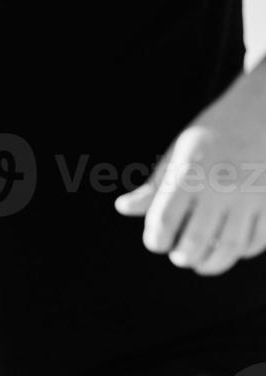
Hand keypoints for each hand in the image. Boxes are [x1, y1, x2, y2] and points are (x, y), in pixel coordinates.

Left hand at [115, 107, 265, 274]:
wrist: (262, 112)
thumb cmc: (213, 134)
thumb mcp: (179, 153)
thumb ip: (155, 186)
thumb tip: (123, 208)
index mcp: (189, 174)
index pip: (164, 219)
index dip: (156, 239)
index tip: (156, 243)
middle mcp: (219, 188)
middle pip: (197, 239)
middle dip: (184, 256)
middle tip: (179, 257)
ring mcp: (250, 197)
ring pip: (231, 246)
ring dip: (214, 263)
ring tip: (201, 264)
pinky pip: (259, 239)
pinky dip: (244, 251)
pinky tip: (231, 250)